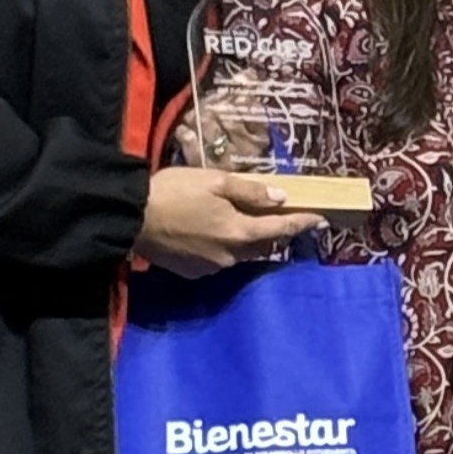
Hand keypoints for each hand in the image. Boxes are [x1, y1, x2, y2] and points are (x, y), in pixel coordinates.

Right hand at [138, 166, 324, 276]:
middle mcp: (230, 256)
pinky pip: (219, 260)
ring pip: (240, 254)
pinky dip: (223, 247)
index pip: (281, 229)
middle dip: (274, 232)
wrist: (130, 217)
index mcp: (239, 232)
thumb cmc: (173, 192)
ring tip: (241, 221)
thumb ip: (249, 191)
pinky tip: (211, 233)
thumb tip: (280, 198)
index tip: (322, 220)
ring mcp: (210, 268)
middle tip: (282, 217)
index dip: (303, 223)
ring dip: (247, 240)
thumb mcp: (214, 181)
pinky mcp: (192, 272)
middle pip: (262, 245)